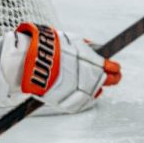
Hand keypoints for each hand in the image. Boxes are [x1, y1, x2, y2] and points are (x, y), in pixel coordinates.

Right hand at [0, 22, 120, 112]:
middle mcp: (84, 77)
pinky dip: (86, 99)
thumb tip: (97, 48)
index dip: (114, 68)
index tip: (116, 68)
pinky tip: (91, 94)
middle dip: (112, 78)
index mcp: (88, 61)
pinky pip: (80, 103)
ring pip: (93, 93)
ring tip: (100, 86)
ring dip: (98, 88)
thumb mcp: (71, 40)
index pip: (108, 67)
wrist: (27, 61)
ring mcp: (74, 90)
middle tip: (116, 77)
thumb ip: (87, 46)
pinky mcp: (64, 101)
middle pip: (104, 80)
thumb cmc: (48, 47)